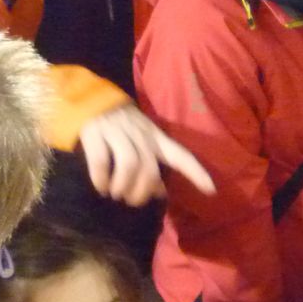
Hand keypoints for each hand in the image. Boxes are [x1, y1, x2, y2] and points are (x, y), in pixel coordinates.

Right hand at [79, 103, 215, 205]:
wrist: (92, 100)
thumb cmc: (122, 127)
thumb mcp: (143, 142)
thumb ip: (152, 166)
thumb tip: (160, 193)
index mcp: (157, 138)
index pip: (182, 156)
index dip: (196, 173)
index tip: (210, 191)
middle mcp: (141, 136)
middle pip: (149, 168)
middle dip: (142, 190)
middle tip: (132, 201)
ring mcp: (118, 133)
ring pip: (129, 164)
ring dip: (123, 186)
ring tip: (117, 194)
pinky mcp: (96, 134)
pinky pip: (102, 161)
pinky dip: (102, 179)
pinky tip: (102, 188)